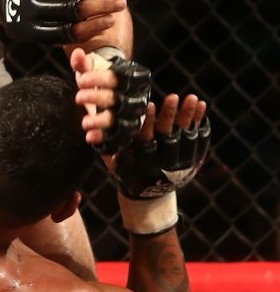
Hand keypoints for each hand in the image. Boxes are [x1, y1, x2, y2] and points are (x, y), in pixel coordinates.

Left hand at [0, 0, 125, 43]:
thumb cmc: (26, 15)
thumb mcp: (35, 29)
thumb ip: (60, 33)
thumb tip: (97, 37)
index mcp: (30, 28)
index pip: (66, 30)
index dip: (92, 26)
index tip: (112, 22)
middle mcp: (30, 5)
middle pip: (72, 8)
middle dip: (100, 6)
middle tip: (122, 4)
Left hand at [72, 48, 150, 150]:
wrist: (105, 89)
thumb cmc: (98, 76)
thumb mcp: (91, 68)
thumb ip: (83, 62)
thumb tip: (77, 53)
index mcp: (131, 78)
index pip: (117, 78)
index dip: (99, 79)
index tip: (82, 80)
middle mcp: (136, 97)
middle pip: (119, 99)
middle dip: (97, 98)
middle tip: (78, 97)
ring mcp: (131, 115)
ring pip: (120, 120)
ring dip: (101, 121)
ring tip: (85, 123)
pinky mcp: (123, 129)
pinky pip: (117, 136)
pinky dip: (104, 137)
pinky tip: (90, 137)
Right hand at [108, 93, 209, 234]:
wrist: (151, 194)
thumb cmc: (128, 171)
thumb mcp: (115, 163)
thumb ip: (105, 147)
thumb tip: (88, 133)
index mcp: (143, 160)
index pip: (146, 139)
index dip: (148, 122)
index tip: (148, 105)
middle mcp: (163, 162)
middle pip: (168, 136)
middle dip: (170, 116)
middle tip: (172, 96)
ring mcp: (181, 161)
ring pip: (186, 137)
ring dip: (189, 116)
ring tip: (192, 97)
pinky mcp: (194, 159)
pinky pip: (200, 139)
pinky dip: (201, 121)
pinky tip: (202, 105)